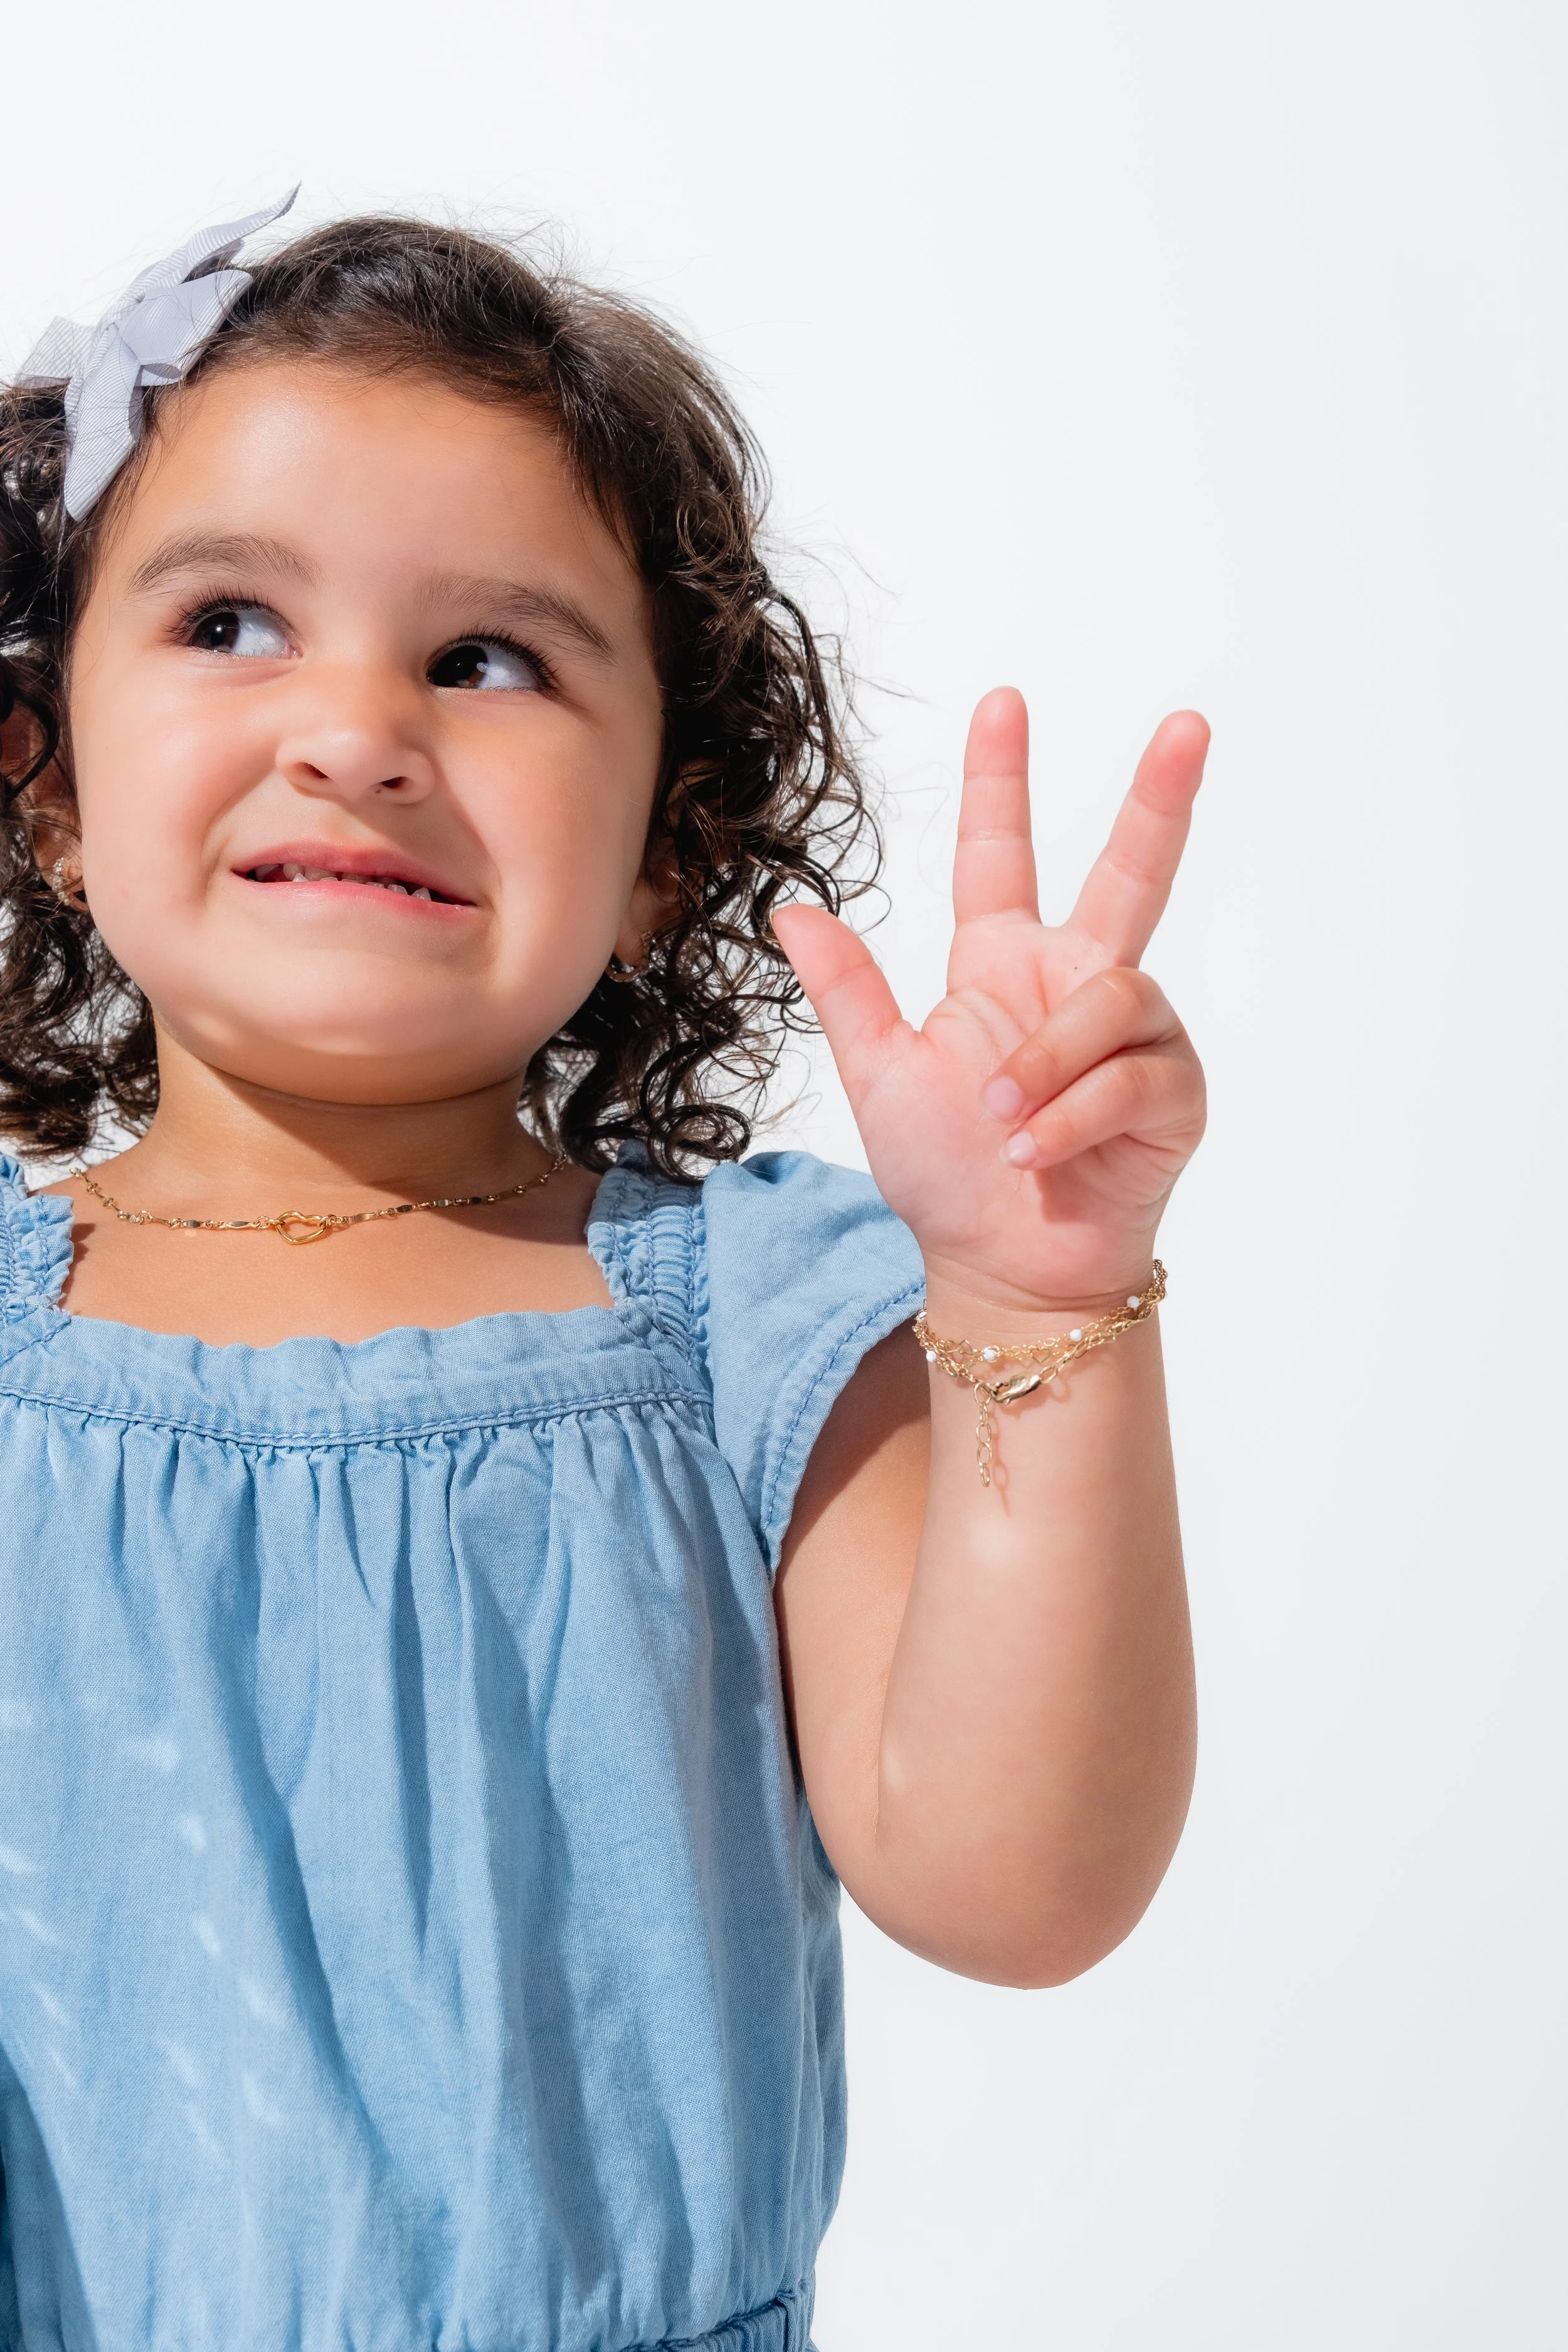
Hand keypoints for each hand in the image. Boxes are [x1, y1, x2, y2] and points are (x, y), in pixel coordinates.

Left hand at [772, 688, 1207, 1310]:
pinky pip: (1130, 1077)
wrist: (1000, 1271)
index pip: (1002, 856)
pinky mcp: (1172, 1094)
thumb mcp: (880, 1076)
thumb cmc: (945, 1178)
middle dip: (1158, 800)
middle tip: (1188, 726)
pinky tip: (1038, 1156)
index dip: (1000, 782)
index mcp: (1002, 967)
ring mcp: (1134, 1039)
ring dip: (1048, 1067)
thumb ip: (848, 992)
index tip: (1003, 704)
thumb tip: (791, 910)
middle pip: (1130, 874)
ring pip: (1113, 1000)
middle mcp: (1077, 985)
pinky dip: (1072, 1118)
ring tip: (1003, 1127)